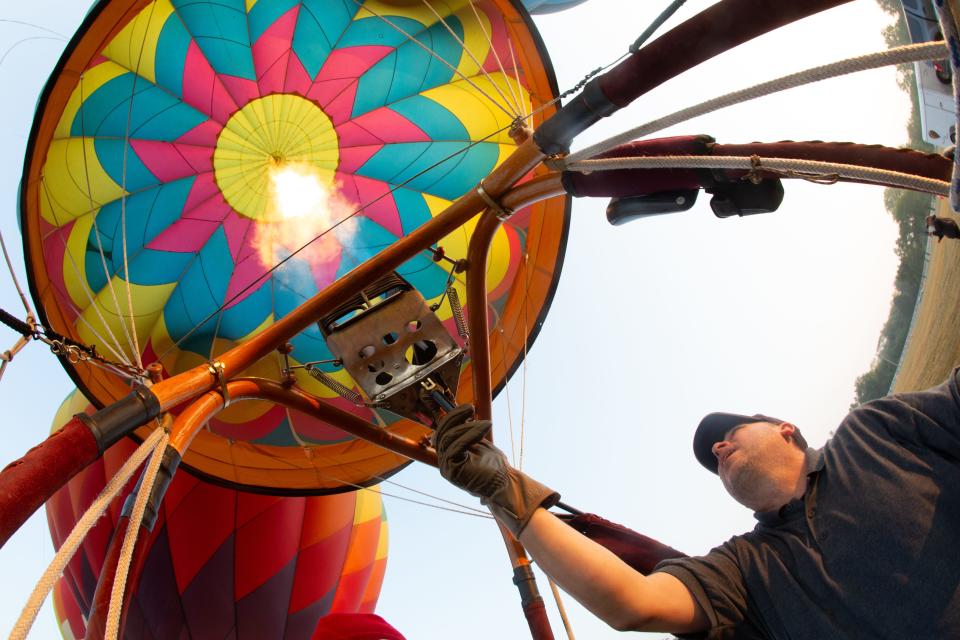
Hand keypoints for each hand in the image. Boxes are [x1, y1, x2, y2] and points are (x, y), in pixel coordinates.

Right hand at [435, 404, 559, 536]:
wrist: (504, 485)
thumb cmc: (494, 466)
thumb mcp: (480, 443)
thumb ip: (468, 432)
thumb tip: (463, 414)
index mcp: (449, 453)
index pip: (443, 430)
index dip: (453, 416)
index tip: (468, 408)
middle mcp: (444, 460)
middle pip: (442, 433)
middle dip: (456, 417)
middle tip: (471, 409)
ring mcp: (446, 467)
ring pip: (449, 438)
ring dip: (468, 427)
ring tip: (486, 424)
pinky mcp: (451, 472)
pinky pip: (455, 448)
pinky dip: (469, 436)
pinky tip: (482, 430)